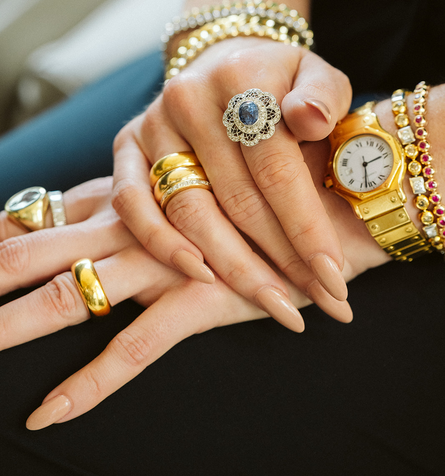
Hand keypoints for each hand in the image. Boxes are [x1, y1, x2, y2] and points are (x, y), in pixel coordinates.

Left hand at [0, 133, 389, 427]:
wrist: (336, 202)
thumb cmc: (276, 187)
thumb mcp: (210, 181)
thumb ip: (154, 191)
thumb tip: (105, 199)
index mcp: (141, 192)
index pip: (61, 207)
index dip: (14, 222)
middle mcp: (141, 222)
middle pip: (47, 246)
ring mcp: (166, 260)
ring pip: (74, 292)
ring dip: (16, 322)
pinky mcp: (201, 296)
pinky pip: (136, 345)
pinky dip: (92, 381)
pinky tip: (49, 412)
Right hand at [112, 37, 352, 329]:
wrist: (223, 60)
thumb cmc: (279, 80)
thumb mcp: (317, 76)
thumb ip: (323, 97)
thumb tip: (311, 120)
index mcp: (243, 79)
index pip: (276, 168)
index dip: (305, 228)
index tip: (334, 277)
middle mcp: (190, 98)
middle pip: (236, 198)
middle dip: (279, 260)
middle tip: (315, 304)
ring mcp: (153, 122)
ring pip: (189, 210)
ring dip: (231, 266)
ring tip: (272, 303)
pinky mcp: (128, 144)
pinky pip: (132, 203)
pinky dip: (161, 243)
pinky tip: (198, 275)